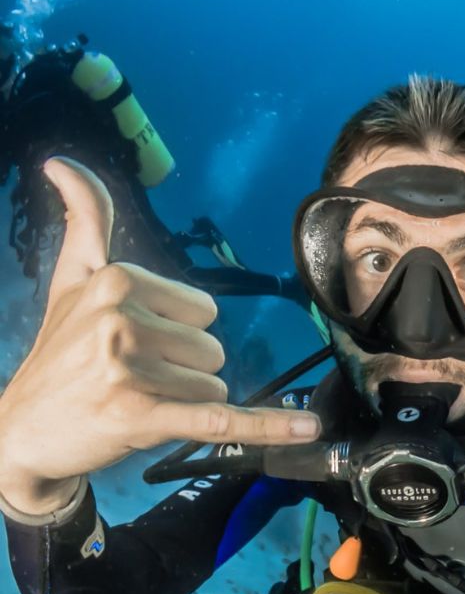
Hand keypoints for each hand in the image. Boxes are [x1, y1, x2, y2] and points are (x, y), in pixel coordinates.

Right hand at [0, 157, 319, 514]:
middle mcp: (122, 319)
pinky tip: (308, 430)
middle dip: (184, 371)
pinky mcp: (141, 415)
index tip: (132, 346)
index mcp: (117, 280)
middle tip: (133, 380)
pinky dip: (267, 428)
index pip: (204, 312)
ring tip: (136, 402)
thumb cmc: (58, 354)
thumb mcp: (70, 280)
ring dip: (184, 403)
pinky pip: (222, 420)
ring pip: (213, 387)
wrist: (22, 431)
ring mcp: (130, 368)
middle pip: (213, 350)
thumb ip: (85, 222)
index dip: (176, 335)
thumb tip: (63, 163)